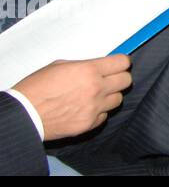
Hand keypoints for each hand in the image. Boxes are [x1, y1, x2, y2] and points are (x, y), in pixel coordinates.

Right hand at [13, 55, 131, 140]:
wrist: (24, 114)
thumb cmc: (37, 88)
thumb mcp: (60, 66)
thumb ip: (84, 66)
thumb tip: (99, 66)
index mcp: (89, 71)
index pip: (122, 63)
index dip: (121, 62)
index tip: (118, 64)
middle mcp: (96, 89)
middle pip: (126, 81)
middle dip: (119, 78)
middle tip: (109, 79)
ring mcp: (94, 108)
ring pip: (118, 100)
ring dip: (110, 96)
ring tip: (96, 95)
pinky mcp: (89, 124)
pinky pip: (104, 116)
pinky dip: (99, 112)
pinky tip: (86, 109)